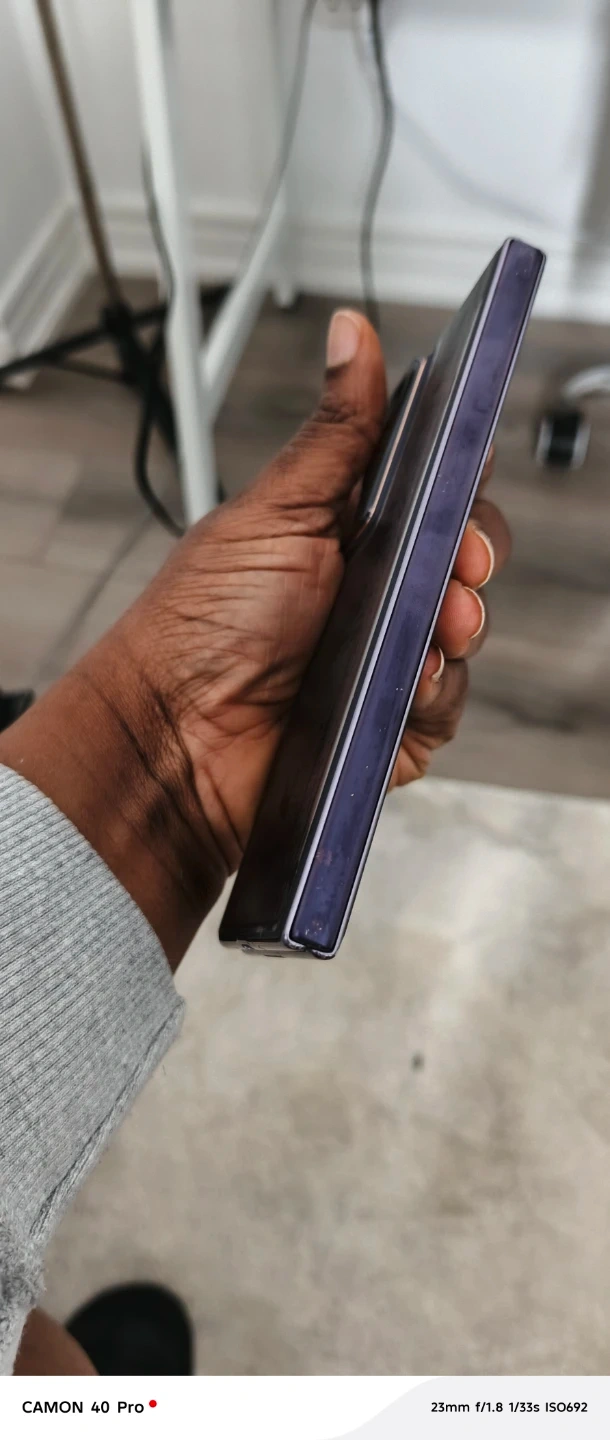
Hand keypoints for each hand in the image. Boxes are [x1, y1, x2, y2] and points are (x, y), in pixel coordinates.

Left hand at [1, 310, 509, 963]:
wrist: (172, 738)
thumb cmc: (200, 624)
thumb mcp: (277, 510)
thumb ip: (336, 431)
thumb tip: (350, 337)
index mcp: (344, 532)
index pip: (430, 496)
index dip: (460, 488)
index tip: (466, 483)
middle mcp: (368, 594)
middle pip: (461, 563)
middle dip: (471, 559)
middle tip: (458, 564)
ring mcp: (381, 658)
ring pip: (463, 634)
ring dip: (457, 627)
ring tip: (429, 628)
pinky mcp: (390, 721)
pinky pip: (446, 704)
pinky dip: (434, 692)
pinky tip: (405, 680)